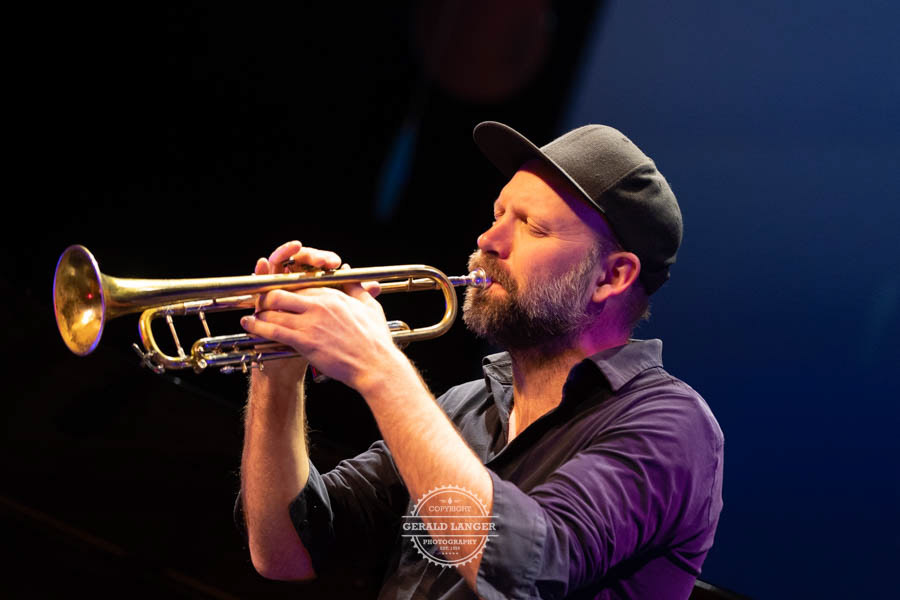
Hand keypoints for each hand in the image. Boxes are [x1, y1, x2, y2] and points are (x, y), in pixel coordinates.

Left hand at [244, 243, 393, 390]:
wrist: (375, 365)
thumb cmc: (376, 340)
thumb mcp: (370, 307)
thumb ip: (357, 288)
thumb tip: (349, 273)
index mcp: (332, 296)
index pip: (299, 285)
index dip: (284, 290)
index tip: (277, 296)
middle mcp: (319, 305)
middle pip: (280, 292)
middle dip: (265, 298)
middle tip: (259, 304)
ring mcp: (310, 322)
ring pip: (272, 310)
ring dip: (258, 313)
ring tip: (250, 317)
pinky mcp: (305, 341)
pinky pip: (273, 329)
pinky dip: (257, 327)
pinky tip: (249, 326)